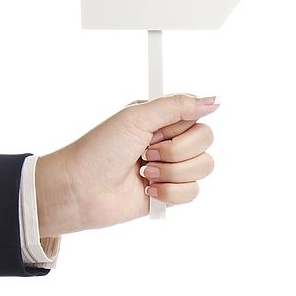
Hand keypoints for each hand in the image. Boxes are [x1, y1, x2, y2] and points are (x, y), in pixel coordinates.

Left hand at [35, 94, 218, 236]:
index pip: (198, 118)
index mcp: (162, 119)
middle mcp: (170, 141)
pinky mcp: (170, 194)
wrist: (80, 190)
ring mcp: (172, 168)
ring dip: (171, 173)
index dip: (180, 128)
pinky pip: (193, 192)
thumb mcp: (136, 117)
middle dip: (176, 151)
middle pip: (206, 142)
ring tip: (145, 173)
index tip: (154, 132)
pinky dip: (169, 193)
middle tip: (146, 153)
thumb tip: (214, 101)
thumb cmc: (99, 150)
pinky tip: (147, 190)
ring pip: (203, 168)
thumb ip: (177, 105)